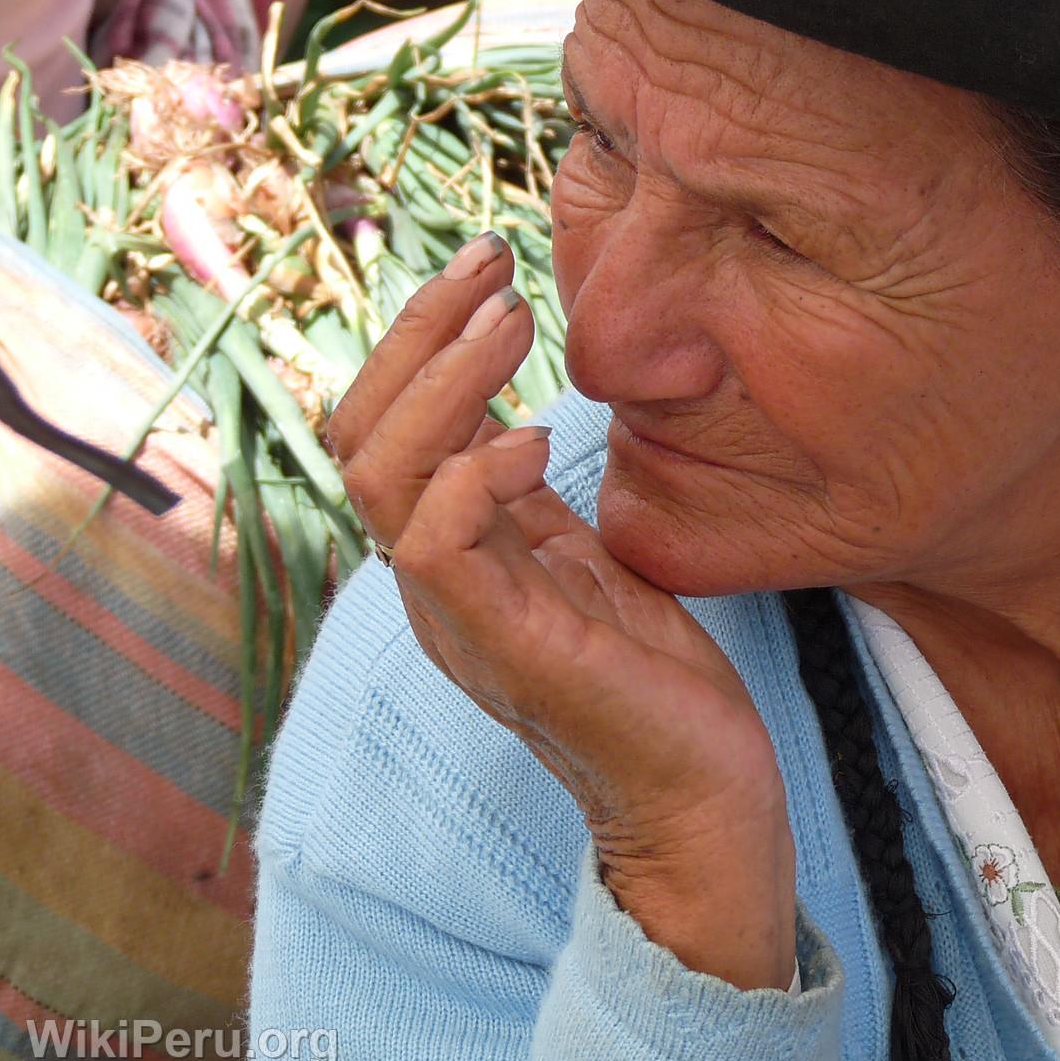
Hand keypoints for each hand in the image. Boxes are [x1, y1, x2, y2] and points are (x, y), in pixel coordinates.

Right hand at [322, 231, 796, 988]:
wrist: (701, 794)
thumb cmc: (654, 678)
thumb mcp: (583, 560)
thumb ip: (530, 498)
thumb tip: (512, 409)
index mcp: (448, 557)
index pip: (380, 428)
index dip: (416, 338)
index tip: (489, 266)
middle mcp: (433, 585)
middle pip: (358, 435)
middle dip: (416, 334)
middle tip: (493, 266)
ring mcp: (459, 618)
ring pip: (383, 476)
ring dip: (446, 381)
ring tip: (515, 324)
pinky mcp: (506, 648)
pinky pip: (438, 549)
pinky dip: (474, 475)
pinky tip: (540, 438)